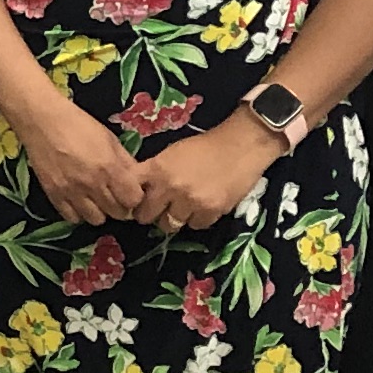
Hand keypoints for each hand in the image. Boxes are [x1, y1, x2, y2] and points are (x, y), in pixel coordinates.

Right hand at [19, 100, 147, 226]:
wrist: (42, 121)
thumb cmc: (79, 125)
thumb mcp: (109, 139)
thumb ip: (125, 161)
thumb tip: (137, 179)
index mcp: (109, 167)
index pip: (133, 200)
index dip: (134, 197)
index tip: (130, 190)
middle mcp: (92, 184)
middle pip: (117, 213)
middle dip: (120, 205)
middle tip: (114, 194)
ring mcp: (71, 192)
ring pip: (96, 220)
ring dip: (100, 211)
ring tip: (96, 199)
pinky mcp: (53, 195)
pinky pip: (72, 218)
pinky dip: (79, 212)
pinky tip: (79, 200)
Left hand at [129, 117, 281, 232]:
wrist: (241, 146)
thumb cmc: (204, 146)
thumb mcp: (171, 153)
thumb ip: (153, 171)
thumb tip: (138, 190)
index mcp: (157, 169)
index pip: (131, 192)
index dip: (131, 199)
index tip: (136, 201)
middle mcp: (171, 187)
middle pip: (146, 216)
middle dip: (151, 213)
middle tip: (160, 207)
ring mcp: (191, 201)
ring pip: (170, 225)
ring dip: (174, 217)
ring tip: (184, 206)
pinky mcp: (211, 211)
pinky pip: (195, 226)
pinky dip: (197, 219)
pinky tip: (202, 206)